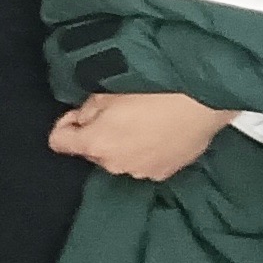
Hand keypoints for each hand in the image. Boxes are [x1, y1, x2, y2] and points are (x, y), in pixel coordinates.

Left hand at [47, 90, 238, 181]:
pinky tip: (160, 131)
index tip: (77, 113)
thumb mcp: (108, 89)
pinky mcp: (163, 172)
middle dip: (98, 133)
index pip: (58, 142)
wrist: (204, 100)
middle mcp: (114, 164)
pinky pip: (143, 161)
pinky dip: (146, 150)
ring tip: (144, 120)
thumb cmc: (157, 90)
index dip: (65, 124)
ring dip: (124, 143)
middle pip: (91, 151)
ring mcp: (140, 171)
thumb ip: (86, 109)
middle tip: (118, 110)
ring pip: (119, 157)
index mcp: (95, 143)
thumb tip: (80, 119)